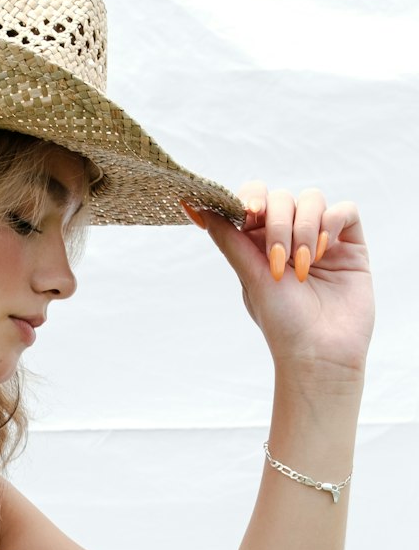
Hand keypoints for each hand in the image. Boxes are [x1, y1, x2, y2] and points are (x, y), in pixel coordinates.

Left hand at [183, 184, 374, 388]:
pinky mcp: (350, 244)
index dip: (250, 198)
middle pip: (281, 198)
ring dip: (305, 229)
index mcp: (258, 245)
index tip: (249, 213)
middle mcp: (289, 237)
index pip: (253, 201)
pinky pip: (345, 210)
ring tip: (303, 266)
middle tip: (279, 261)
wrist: (320, 351)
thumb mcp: (250, 276)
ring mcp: (321, 239)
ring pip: (312, 200)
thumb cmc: (282, 322)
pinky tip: (325, 252)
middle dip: (278, 225)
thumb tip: (199, 208)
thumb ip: (229, 239)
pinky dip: (332, 222)